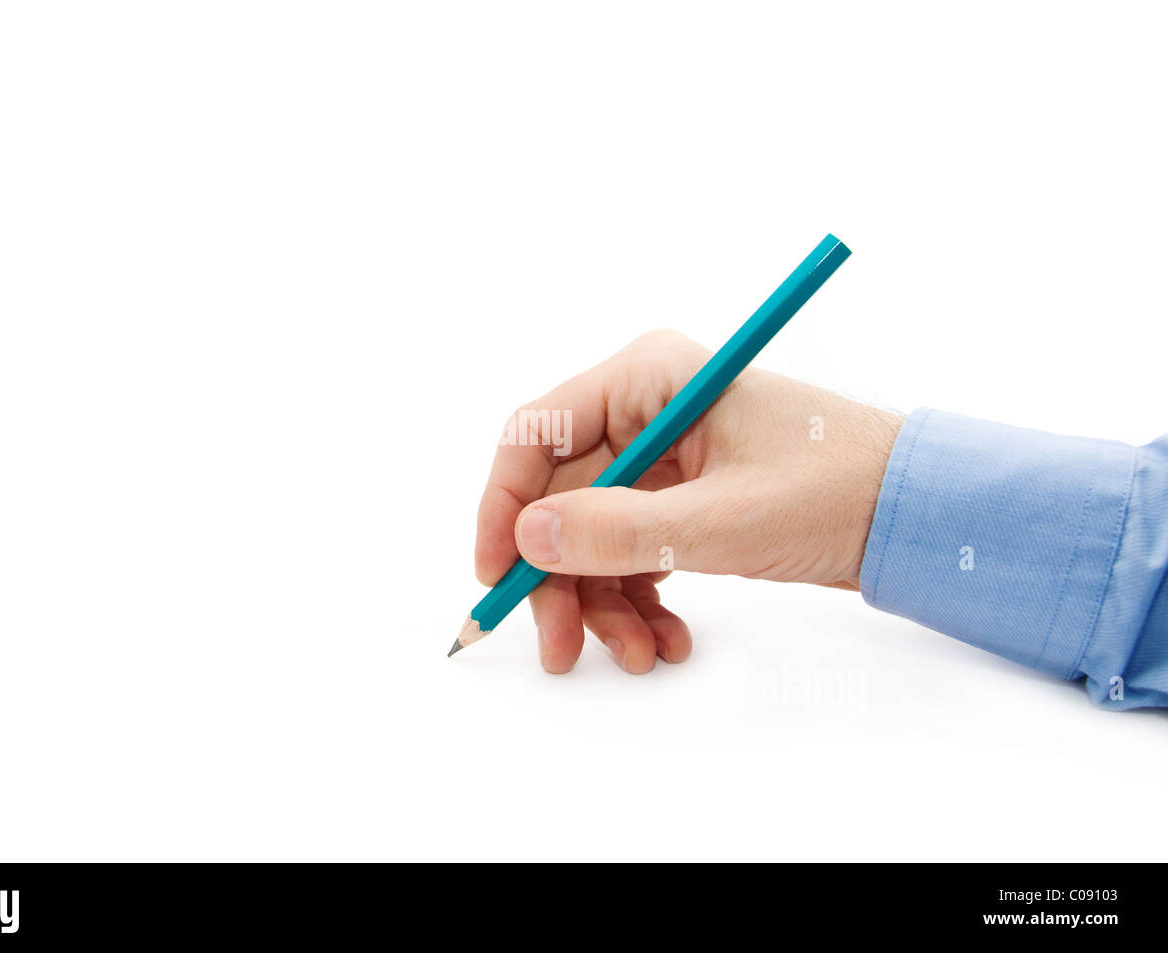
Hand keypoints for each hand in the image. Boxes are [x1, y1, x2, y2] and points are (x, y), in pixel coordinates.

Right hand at [475, 330, 903, 673]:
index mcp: (649, 378)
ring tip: (638, 655)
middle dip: (561, 578)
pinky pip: (631, 551)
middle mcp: (646, 409)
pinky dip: (638, 599)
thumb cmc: (835, 490)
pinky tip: (666, 640)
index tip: (496, 575)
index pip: (536, 434)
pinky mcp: (683, 497)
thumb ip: (618, 531)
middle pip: (560, 498)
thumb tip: (527, 538)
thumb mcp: (721, 520)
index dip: (503, 506)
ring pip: (592, 535)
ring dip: (602, 602)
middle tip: (560, 647)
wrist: (915, 516)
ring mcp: (663, 457)